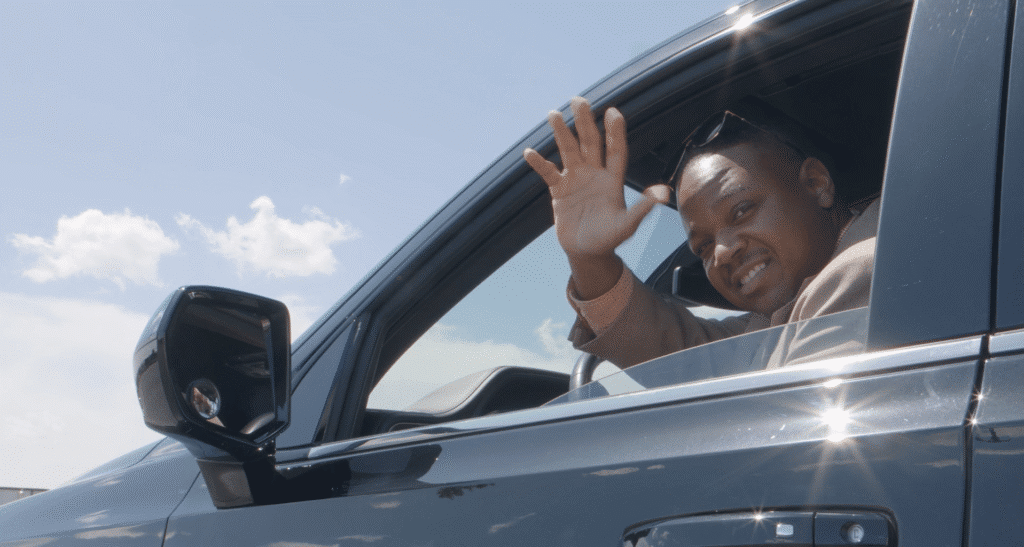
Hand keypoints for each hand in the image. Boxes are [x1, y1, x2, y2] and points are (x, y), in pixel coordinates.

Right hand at [524, 97, 669, 298]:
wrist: (587, 252)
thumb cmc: (610, 239)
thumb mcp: (628, 224)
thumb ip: (643, 207)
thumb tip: (664, 193)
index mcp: (613, 179)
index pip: (615, 150)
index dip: (615, 132)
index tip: (613, 112)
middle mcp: (594, 174)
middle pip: (590, 143)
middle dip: (585, 122)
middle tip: (578, 100)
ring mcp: (576, 180)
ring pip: (569, 151)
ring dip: (562, 134)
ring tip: (553, 114)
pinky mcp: (559, 191)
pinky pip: (548, 173)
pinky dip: (539, 164)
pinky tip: (529, 153)